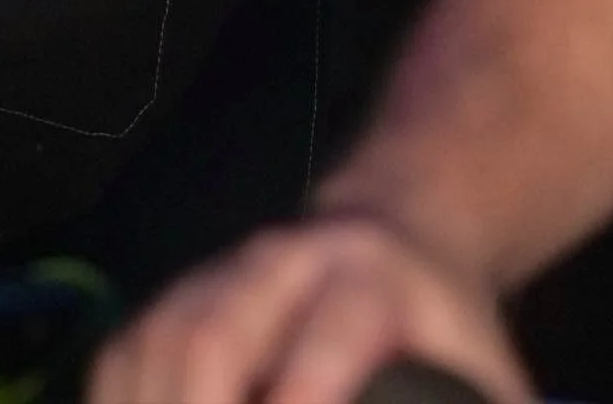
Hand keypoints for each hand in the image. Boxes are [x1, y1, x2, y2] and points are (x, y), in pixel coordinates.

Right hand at [87, 211, 530, 403]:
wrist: (395, 225)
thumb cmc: (444, 324)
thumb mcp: (491, 374)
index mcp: (368, 278)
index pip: (328, 337)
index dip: (306, 395)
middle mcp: (278, 263)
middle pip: (213, 338)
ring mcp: (214, 272)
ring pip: (157, 348)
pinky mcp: (170, 298)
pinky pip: (121, 360)